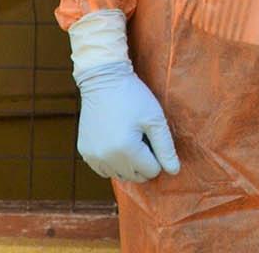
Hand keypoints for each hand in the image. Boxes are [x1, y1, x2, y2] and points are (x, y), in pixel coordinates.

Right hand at [67, 10, 178, 182]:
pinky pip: (103, 169)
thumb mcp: (155, 119)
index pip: (151, 171)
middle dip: (144, 163)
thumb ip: (165, 147)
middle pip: (135, 176)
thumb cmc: (134, 97)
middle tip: (145, 139)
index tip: (155, 138)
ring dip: (129, 165)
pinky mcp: (84, 152)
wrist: (103, 81)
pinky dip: (113, 162)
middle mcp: (106, 158)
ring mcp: (93, 156)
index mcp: (126, 149)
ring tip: (132, 140)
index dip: (159, 158)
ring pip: (119, 175)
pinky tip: (118, 144)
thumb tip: (174, 171)